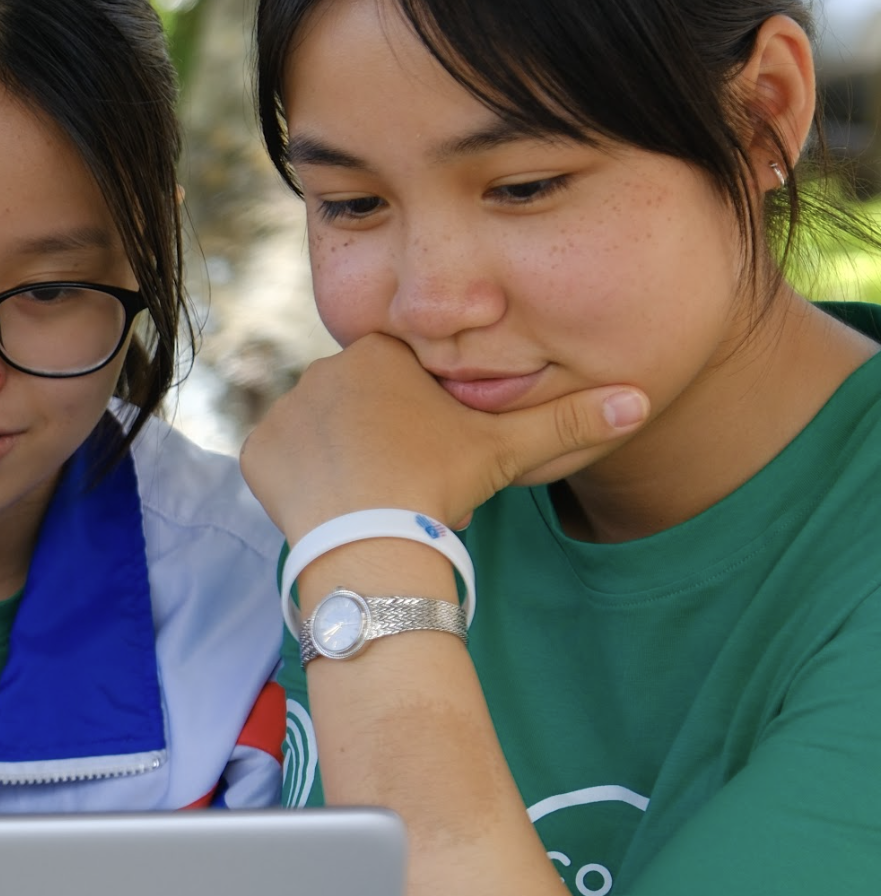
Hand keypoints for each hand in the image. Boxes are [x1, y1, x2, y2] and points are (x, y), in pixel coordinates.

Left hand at [240, 330, 647, 543]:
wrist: (372, 540)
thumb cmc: (441, 485)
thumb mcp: (510, 449)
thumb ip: (571, 420)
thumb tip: (640, 399)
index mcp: (379, 354)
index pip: (404, 377)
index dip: (424, 418)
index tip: (434, 452)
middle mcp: (320, 371)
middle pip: (361, 404)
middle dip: (383, 438)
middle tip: (405, 482)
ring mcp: (282, 412)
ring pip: (322, 434)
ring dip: (344, 459)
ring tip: (371, 496)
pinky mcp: (255, 454)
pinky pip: (283, 464)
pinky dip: (304, 484)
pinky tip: (332, 504)